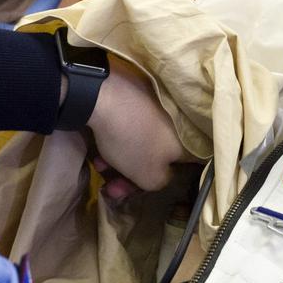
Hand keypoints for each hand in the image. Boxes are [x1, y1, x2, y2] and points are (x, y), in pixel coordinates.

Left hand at [87, 56, 189, 196]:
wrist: (106, 96)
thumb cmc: (133, 141)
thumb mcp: (149, 176)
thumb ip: (162, 182)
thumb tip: (162, 174)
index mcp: (184, 140)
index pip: (181, 167)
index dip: (158, 181)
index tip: (136, 188)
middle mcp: (176, 121)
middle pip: (155, 156)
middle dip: (130, 175)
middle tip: (109, 186)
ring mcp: (157, 104)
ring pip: (140, 140)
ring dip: (119, 159)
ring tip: (98, 165)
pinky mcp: (138, 94)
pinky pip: (131, 123)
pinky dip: (117, 137)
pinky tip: (97, 146)